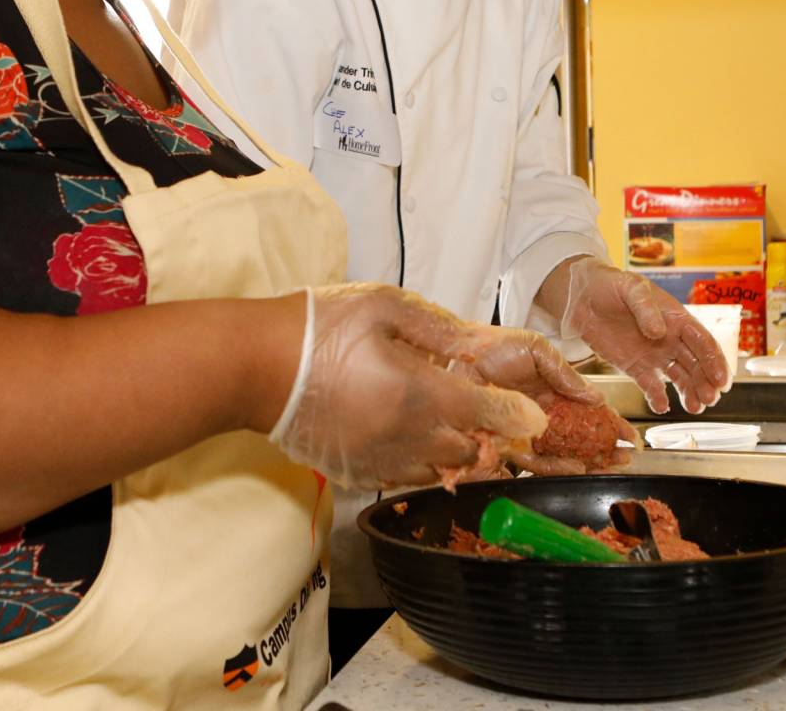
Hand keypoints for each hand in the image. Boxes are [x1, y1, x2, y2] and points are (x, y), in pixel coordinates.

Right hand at [268, 284, 546, 488]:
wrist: (256, 367)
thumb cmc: (319, 328)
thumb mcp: (386, 307)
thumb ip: (442, 330)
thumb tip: (485, 349)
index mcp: (422, 394)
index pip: (492, 417)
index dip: (517, 415)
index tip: (529, 413)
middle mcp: (407, 437)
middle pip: (472, 452)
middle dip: (485, 433)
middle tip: (480, 407)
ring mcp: (381, 462)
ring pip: (443, 472)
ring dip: (454, 451)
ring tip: (443, 420)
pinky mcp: (357, 475)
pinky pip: (406, 478)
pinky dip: (420, 462)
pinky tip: (408, 435)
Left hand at [444, 326, 639, 475]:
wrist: (461, 351)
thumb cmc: (494, 345)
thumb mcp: (539, 350)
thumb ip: (565, 374)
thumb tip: (596, 398)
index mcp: (552, 392)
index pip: (587, 412)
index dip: (608, 423)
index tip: (629, 434)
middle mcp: (541, 414)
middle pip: (578, 438)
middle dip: (604, 449)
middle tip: (625, 457)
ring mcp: (525, 430)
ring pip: (561, 454)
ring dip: (587, 462)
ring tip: (608, 466)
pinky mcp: (507, 442)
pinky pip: (535, 460)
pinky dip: (557, 466)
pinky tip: (576, 467)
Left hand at [557, 258, 731, 413]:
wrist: (582, 296)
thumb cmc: (612, 285)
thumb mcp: (630, 289)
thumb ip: (646, 308)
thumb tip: (660, 331)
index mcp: (676, 319)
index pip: (703, 342)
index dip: (715, 361)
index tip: (722, 381)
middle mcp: (670, 340)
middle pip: (696, 365)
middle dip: (706, 383)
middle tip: (710, 400)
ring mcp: (654, 355)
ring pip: (679, 378)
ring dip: (690, 393)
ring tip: (695, 408)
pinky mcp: (635, 367)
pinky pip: (651, 386)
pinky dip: (658, 398)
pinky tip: (661, 407)